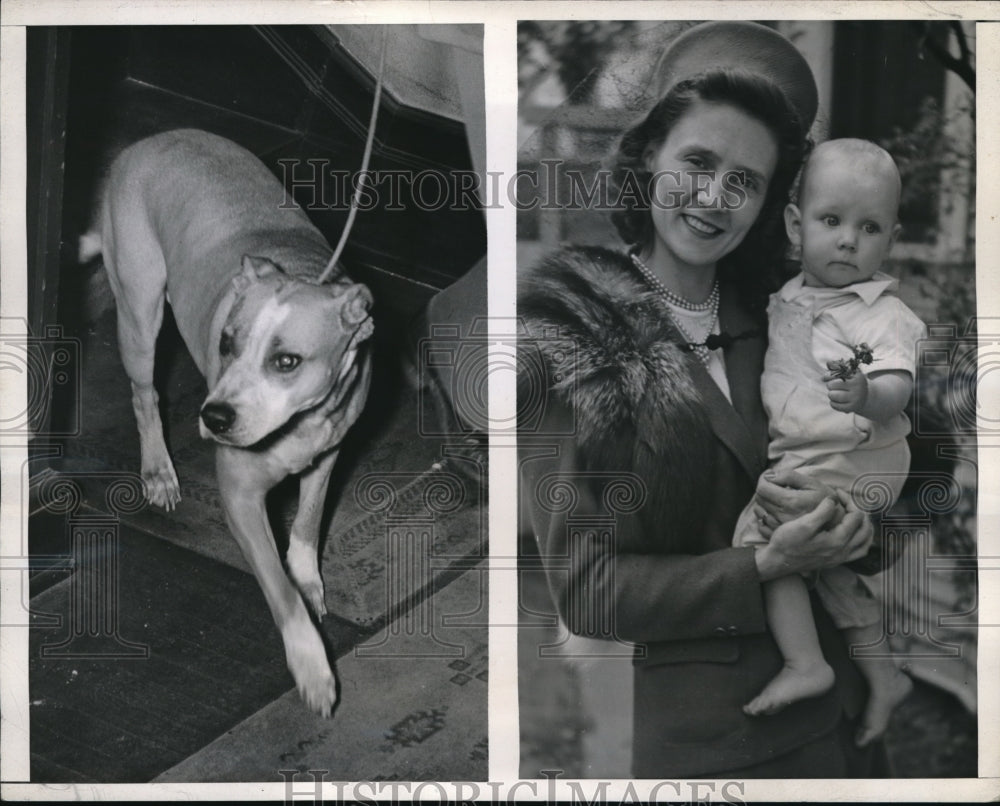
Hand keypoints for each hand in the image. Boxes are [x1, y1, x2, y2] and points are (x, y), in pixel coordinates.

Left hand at [753, 470, 838, 527]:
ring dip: (763, 502)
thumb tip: (770, 475)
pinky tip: (774, 511)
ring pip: (759, 511)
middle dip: (764, 489)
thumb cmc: (824, 500)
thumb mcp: (812, 484)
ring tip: (776, 499)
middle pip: (759, 498)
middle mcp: (782, 515)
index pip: (762, 488)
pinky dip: (764, 516)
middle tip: (775, 486)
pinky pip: (762, 525)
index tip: (770, 476)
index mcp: (790, 501)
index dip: (763, 479)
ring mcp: (779, 527)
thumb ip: (789, 476)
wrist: (836, 522)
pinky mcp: (778, 535)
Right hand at [755, 490, 873, 581]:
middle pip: (865, 529)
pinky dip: (860, 541)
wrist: (778, 562)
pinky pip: (858, 552)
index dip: (848, 501)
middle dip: (859, 511)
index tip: (836, 492)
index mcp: (838, 540)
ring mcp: (840, 558)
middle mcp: (843, 551)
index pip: (856, 516)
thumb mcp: (803, 524)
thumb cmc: (788, 542)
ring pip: (865, 543)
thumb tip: (833, 500)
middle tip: (846, 501)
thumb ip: (822, 511)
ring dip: (864, 528)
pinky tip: (850, 533)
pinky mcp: (834, 562)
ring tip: (855, 516)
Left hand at [824, 369, 867, 413]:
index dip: (828, 376)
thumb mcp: (847, 372)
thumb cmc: (851, 382)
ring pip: (832, 395)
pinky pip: (834, 405)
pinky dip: (832, 403)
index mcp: (857, 375)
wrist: (864, 396)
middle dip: (830, 386)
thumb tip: (827, 366)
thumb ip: (836, 367)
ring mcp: (856, 398)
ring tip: (836, 393)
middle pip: (831, 385)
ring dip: (831, 395)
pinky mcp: (852, 408)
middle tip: (835, 387)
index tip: (825, 378)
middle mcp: (858, 386)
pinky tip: (837, 401)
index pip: (836, 373)